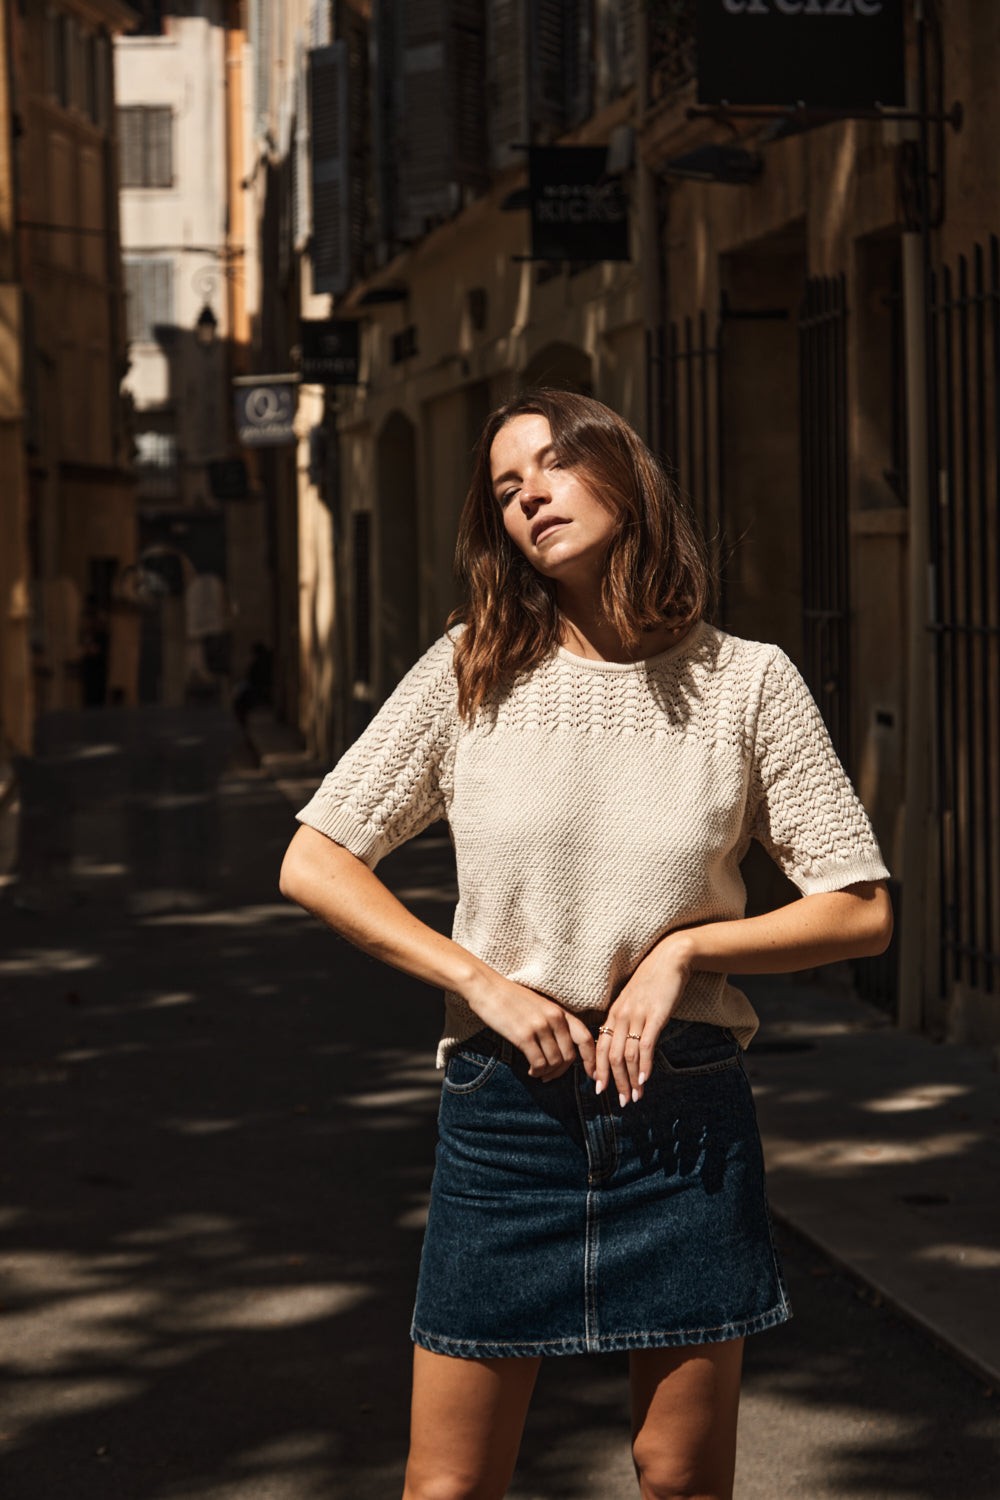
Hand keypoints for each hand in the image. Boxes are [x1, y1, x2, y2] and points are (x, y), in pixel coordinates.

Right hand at [463, 971, 596, 1081]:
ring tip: (537, 1072)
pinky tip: (530, 1070)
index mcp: (560, 1011)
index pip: (585, 1038)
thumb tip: (564, 1050)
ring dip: (547, 1073)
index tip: (593, 1075)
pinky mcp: (524, 1035)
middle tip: (549, 1076)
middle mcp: (554, 1018)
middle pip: (570, 1056)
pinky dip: (536, 1071)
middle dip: (561, 1071)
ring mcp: (540, 1026)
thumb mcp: (540, 1007)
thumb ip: (554, 1023)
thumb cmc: (511, 999)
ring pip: (555, 1062)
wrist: (486, 988)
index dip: (591, 1060)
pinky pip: (539, 1063)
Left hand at [596, 935, 692, 1105]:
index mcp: (614, 1013)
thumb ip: (627, 1020)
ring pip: (627, 1055)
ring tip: (635, 1097)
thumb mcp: (634, 1001)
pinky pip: (645, 1045)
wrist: (670, 958)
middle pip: (611, 1056)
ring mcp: (637, 1016)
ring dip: (631, 1080)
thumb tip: (626, 1043)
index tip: (599, 1088)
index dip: (598, 1069)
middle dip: (615, 1082)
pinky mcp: (655, 1016)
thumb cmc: (653, 981)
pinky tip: (645, 1080)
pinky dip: (644, 1066)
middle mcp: (621, 1016)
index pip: (599, 1046)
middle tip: (621, 1102)